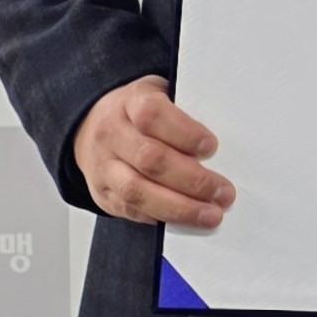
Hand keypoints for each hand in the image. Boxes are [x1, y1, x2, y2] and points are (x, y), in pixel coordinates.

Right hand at [75, 76, 234, 228]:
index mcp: (130, 102)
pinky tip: (185, 221)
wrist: (92, 128)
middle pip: (150, 158)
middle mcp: (112, 134)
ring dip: (179, 207)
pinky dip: (161, 217)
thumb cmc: (138, 113)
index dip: (184, 133)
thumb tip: (223, 147)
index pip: (152, 115)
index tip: (211, 147)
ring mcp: (104, 166)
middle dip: (192, 180)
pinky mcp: (103, 194)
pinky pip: (131, 211)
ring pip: (138, 191)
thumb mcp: (160, 96)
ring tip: (210, 215)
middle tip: (223, 192)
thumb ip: (185, 113)